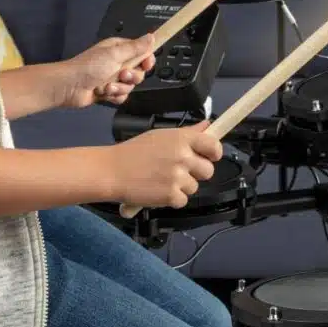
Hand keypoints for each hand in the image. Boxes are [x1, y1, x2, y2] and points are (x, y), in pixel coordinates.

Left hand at [59, 34, 155, 108]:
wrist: (70, 87)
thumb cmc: (90, 66)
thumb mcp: (115, 54)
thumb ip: (135, 48)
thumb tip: (152, 36)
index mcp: (120, 49)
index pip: (142, 52)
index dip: (146, 59)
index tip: (146, 65)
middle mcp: (118, 62)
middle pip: (138, 72)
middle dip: (131, 76)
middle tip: (121, 75)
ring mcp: (113, 78)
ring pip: (130, 86)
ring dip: (119, 88)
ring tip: (106, 86)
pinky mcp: (108, 92)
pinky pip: (122, 96)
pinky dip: (114, 96)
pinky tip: (104, 94)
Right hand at [108, 121, 222, 208]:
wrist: (112, 171)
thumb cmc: (134, 151)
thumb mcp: (161, 136)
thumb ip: (188, 134)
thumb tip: (208, 126)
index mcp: (182, 139)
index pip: (213, 145)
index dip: (214, 152)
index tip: (210, 156)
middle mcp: (183, 156)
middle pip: (208, 170)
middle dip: (196, 173)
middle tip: (179, 171)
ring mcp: (178, 177)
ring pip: (194, 186)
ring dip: (182, 186)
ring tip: (162, 180)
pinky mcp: (171, 196)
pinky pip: (183, 200)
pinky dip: (172, 199)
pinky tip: (158, 190)